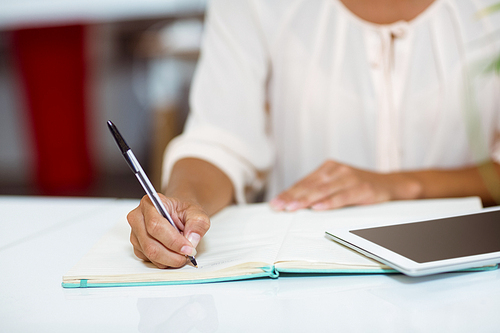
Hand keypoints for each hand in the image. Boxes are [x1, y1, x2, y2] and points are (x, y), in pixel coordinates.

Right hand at [127, 194, 209, 267]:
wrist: (178, 215)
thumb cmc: (183, 211)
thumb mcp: (197, 212)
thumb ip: (197, 223)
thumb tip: (191, 239)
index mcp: (150, 203)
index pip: (155, 225)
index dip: (173, 240)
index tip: (189, 248)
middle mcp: (138, 218)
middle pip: (150, 244)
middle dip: (172, 254)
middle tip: (188, 255)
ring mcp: (135, 234)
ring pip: (150, 254)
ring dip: (170, 259)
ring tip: (183, 254)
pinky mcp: (137, 247)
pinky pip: (150, 260)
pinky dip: (165, 261)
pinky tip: (174, 253)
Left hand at [269, 160, 421, 210]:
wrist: (391, 184)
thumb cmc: (359, 187)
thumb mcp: (337, 185)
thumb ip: (319, 191)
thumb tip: (293, 204)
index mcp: (328, 168)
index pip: (303, 182)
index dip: (288, 193)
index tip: (274, 204)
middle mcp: (337, 169)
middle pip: (310, 186)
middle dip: (291, 197)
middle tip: (278, 207)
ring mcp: (350, 177)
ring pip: (323, 190)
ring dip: (306, 200)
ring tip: (292, 208)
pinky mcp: (363, 188)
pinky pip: (343, 196)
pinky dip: (330, 202)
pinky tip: (318, 208)